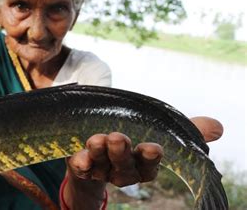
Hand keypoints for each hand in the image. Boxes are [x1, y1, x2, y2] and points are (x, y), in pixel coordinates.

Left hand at [63, 116, 222, 209]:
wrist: (96, 148)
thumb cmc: (135, 137)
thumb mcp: (158, 130)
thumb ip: (187, 128)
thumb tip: (216, 127)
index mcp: (142, 165)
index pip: (149, 166)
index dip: (150, 158)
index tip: (153, 147)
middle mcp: (122, 170)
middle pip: (124, 166)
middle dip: (122, 153)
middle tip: (118, 137)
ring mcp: (101, 169)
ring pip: (101, 165)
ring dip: (99, 153)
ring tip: (97, 139)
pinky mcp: (82, 166)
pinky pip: (81, 168)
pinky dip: (80, 163)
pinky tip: (79, 157)